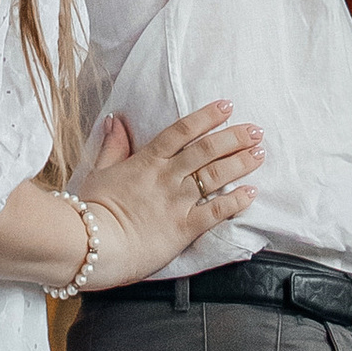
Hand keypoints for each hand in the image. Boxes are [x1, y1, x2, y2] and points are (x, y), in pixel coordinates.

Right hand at [79, 102, 259, 287]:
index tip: (227, 106)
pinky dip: (235, 202)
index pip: (182, 131)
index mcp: (147, 160)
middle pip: (207, 150)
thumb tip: (115, 120)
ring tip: (259, 153)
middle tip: (256, 130)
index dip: (206, 116)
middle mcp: (167, 177)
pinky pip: (215, 212)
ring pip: (215, 176)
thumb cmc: (92, 209)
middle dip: (234, 137)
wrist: (93, 244)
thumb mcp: (99, 171)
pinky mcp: (183, 228)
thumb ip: (112, 146)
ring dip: (240, 163)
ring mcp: (177, 202)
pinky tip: (251, 193)